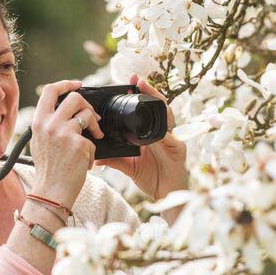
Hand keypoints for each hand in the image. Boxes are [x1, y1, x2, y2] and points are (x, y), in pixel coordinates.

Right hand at [30, 80, 103, 208]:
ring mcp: (65, 133)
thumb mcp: (41, 142)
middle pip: (75, 98)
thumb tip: (66, 111)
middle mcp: (50, 124)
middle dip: (88, 105)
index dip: (66, 83)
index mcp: (39, 122)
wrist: (51, 193)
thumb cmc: (48, 170)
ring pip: (88, 115)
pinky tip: (85, 162)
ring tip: (95, 137)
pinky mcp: (79, 144)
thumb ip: (50, 124)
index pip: (50, 90)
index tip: (78, 84)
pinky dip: (91, 152)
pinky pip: (92, 140)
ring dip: (95, 126)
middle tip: (92, 117)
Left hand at [95, 74, 187, 200]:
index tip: (130, 81)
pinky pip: (172, 140)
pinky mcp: (179, 151)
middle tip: (138, 80)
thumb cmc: (152, 178)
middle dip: (151, 92)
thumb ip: (115, 159)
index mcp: (151, 133)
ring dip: (159, 105)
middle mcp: (163, 133)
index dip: (142, 94)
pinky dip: (166, 135)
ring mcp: (172, 140)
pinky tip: (160, 131)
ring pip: (168, 117)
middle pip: (159, 107)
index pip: (148, 109)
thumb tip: (96, 155)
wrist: (165, 194)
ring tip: (150, 95)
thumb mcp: (129, 167)